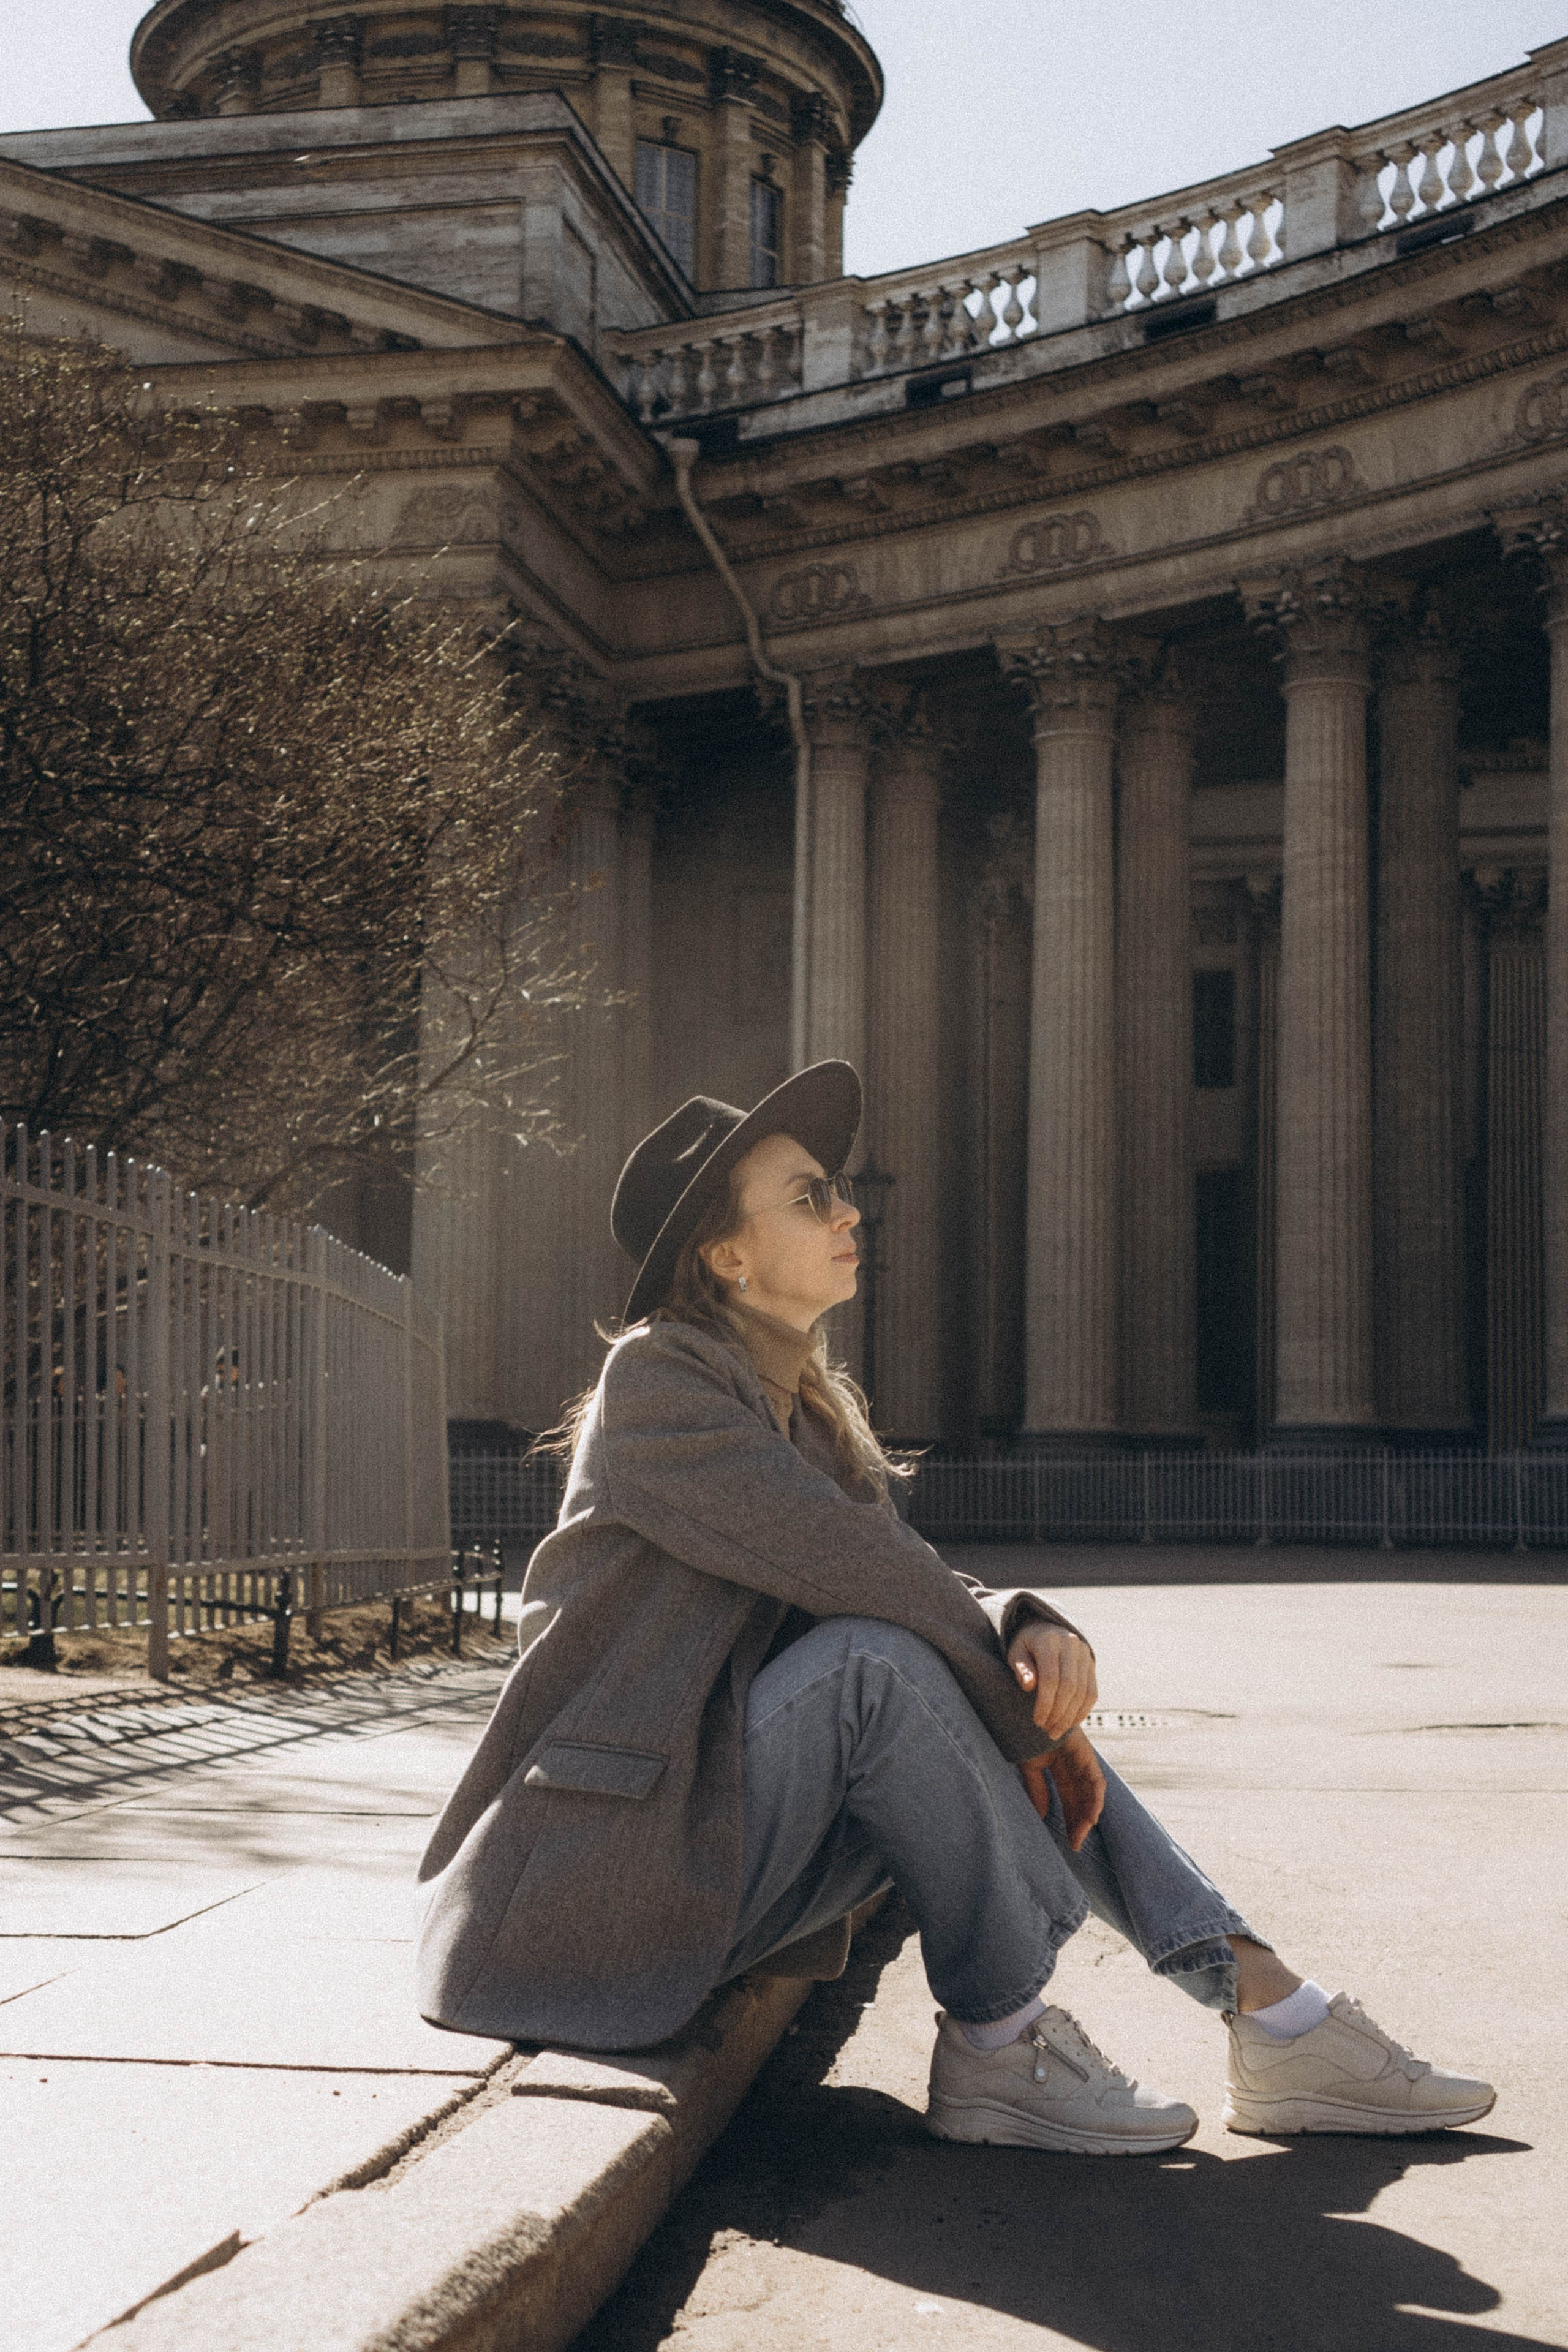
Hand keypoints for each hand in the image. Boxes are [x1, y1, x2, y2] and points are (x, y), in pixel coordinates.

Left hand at [1006, 1621, 1096, 1742]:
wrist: (1044, 1630)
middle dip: (1058, 1713)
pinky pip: (1092, 1692)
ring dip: (1070, 1717)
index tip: (1037, 1721)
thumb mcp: (1016, 1652)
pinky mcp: (1091, 1663)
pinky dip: (1082, 1711)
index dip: (1045, 1703)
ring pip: (1083, 1692)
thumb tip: (1029, 1685)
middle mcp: (1071, 1644)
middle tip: (1047, 1730)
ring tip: (1056, 1731)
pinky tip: (1070, 1723)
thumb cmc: (1026, 1646)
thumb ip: (1021, 1668)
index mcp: (1049, 1640)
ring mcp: (1084, 1653)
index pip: (1050, 1678)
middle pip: (1069, 1686)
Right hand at [1020, 1729, 1105, 1852]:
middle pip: (1082, 1800)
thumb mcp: (1031, 1769)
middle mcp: (1075, 1767)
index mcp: (1062, 1769)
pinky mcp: (1087, 1756)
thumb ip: (1038, 1791)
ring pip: (1091, 1795)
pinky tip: (1092, 1817)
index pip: (1069, 1800)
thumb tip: (1041, 1817)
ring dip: (1088, 1815)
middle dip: (1079, 1823)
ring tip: (1081, 1834)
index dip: (1070, 1820)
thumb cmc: (1026, 1735)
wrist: (1027, 1715)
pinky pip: (1097, 1782)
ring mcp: (1083, 1761)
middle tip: (1075, 1844)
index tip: (1069, 1842)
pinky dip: (1096, 1800)